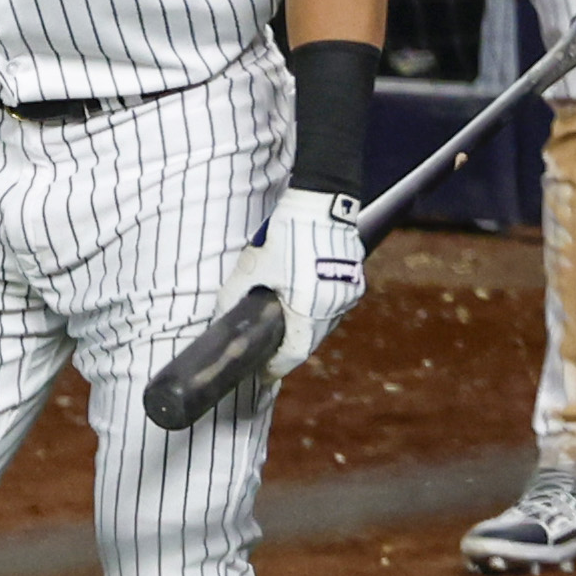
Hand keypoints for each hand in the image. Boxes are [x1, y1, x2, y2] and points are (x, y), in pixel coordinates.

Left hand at [213, 188, 364, 378]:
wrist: (321, 202)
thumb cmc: (287, 233)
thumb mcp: (253, 266)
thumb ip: (234, 295)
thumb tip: (219, 316)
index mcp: (309, 309)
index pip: (294, 354)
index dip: (276, 366)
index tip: (263, 373)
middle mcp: (334, 306)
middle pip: (310, 340)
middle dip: (289, 347)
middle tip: (269, 349)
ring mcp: (349, 292)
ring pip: (325, 323)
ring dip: (305, 328)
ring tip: (284, 325)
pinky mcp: (355, 278)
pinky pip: (335, 305)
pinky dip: (319, 310)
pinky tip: (303, 301)